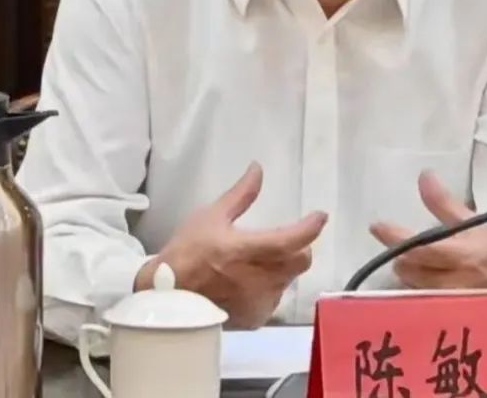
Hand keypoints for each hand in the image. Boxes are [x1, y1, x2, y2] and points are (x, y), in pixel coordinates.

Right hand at [136, 162, 326, 328]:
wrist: (167, 297)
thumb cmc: (187, 252)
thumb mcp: (211, 216)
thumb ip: (241, 194)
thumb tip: (258, 169)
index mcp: (246, 250)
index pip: (291, 240)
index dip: (310, 228)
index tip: (319, 216)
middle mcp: (258, 279)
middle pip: (300, 261)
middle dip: (297, 248)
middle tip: (283, 240)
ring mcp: (257, 302)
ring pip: (288, 280)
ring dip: (282, 268)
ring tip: (257, 263)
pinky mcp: (254, 318)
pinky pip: (274, 300)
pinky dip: (269, 289)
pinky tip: (248, 284)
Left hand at [369, 170, 486, 289]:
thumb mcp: (475, 224)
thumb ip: (444, 203)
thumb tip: (424, 176)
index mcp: (461, 254)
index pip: (419, 247)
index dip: (395, 237)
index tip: (377, 226)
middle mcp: (452, 281)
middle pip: (408, 268)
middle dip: (400, 254)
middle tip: (404, 244)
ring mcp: (449, 301)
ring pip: (411, 285)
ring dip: (408, 270)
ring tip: (418, 261)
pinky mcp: (447, 314)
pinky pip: (419, 300)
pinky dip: (417, 287)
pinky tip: (426, 279)